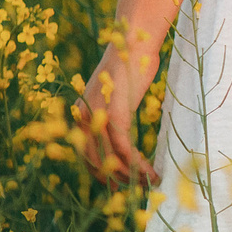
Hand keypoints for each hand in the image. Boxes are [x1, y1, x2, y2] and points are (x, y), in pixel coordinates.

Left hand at [75, 40, 158, 185]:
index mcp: (80, 112)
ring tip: (149, 184)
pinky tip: (151, 172)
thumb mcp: (117, 91)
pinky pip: (124, 148)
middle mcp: (83, 116)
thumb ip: (113, 110)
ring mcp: (98, 116)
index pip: (86, 153)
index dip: (101, 173)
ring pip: (111, 158)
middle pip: (95, 161)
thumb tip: (121, 132)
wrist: (135, 40)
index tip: (119, 185)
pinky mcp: (115, 114)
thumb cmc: (131, 63)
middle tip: (135, 191)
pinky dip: (138, 164)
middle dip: (115, 180)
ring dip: (130, 177)